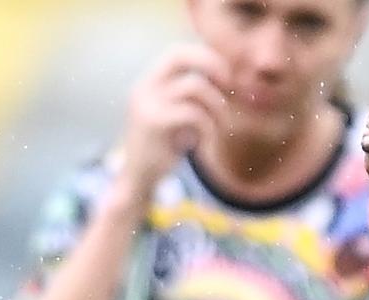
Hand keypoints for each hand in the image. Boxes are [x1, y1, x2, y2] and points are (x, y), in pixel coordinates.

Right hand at [118, 44, 232, 190]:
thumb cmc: (165, 148)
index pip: (176, 51)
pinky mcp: (154, 122)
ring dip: (218, 104)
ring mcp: (146, 103)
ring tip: (222, 124)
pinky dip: (209, 125)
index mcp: (149, 82)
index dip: (205, 57)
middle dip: (211, 65)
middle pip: (179, 55)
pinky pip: (193, 113)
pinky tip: (208, 140)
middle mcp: (144, 87)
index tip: (226, 76)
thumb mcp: (179, 116)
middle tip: (229, 85)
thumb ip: (193, 97)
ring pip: (194, 86)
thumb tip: (227, 78)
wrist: (139, 180)